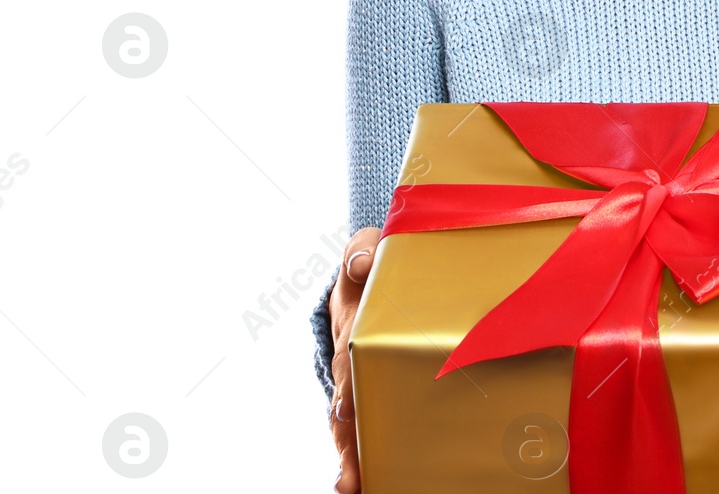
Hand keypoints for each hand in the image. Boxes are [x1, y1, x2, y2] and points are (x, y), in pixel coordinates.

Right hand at [330, 226, 380, 492]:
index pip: (348, 356)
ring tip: (352, 487)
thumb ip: (362, 250)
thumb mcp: (366, 248)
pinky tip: (366, 484)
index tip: (345, 407)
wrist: (367, 277)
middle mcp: (349, 361)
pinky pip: (367, 429)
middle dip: (348, 436)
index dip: (348, 382)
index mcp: (352, 325)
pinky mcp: (373, 395)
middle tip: (350, 470)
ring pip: (351, 426)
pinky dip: (365, 457)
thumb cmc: (372, 265)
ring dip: (353, 458)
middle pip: (346, 404)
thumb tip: (360, 266)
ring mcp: (358, 382)